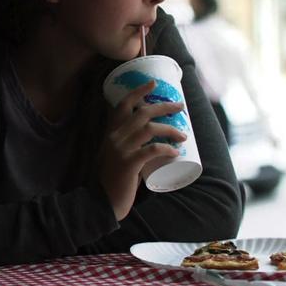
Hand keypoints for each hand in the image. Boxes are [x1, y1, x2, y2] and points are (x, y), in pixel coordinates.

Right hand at [99, 80, 186, 220]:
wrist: (101, 202)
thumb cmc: (113, 180)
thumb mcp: (116, 157)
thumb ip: (129, 147)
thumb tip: (153, 143)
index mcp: (111, 133)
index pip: (123, 105)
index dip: (138, 91)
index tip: (153, 83)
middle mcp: (114, 137)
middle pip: (142, 113)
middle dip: (164, 107)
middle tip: (180, 107)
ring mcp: (120, 149)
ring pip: (149, 128)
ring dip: (170, 128)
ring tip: (184, 134)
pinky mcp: (128, 163)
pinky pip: (151, 150)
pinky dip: (166, 148)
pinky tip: (176, 151)